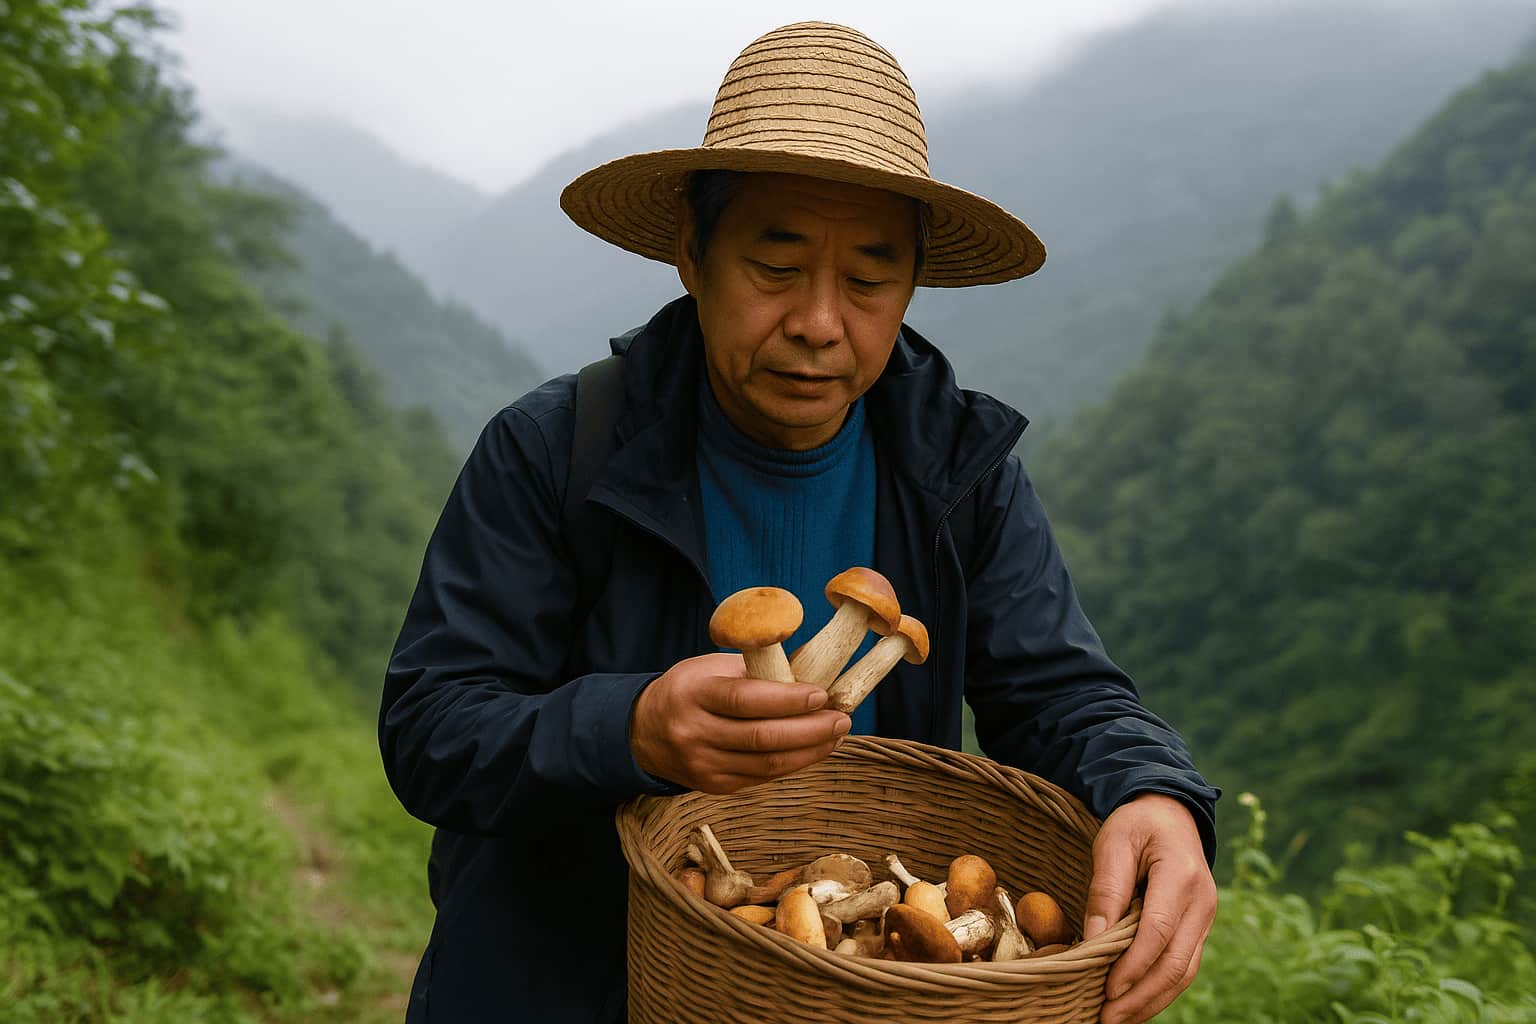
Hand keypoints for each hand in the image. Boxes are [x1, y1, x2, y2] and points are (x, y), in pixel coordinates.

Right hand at [630, 652, 851, 792]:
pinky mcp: (713, 786)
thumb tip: (815, 666)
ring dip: (810, 751)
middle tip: (842, 718)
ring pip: (767, 764)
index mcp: (693, 694)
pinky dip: (793, 763)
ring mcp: (703, 764)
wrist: (644, 730)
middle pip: (761, 737)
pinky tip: (813, 750)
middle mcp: (694, 732)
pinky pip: (762, 778)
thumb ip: (758, 669)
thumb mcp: (712, 667)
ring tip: (836, 735)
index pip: (744, 699)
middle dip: (810, 730)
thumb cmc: (689, 689)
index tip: (821, 694)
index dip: (787, 699)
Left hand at [1082, 793, 1216, 1023]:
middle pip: (1176, 962)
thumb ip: (1105, 889)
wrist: (1171, 812)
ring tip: (1117, 1019)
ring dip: (1152, 1000)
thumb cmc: (1137, 824)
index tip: (1107, 990)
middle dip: (1141, 995)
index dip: (1134, 965)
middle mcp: (1203, 901)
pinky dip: (1161, 989)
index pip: (1159, 931)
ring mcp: (1206, 917)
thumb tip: (1095, 940)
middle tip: (1106, 1017)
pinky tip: (1135, 1003)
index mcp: (1181, 874)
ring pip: (1185, 972)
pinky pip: (1184, 966)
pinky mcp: (1199, 928)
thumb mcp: (1113, 842)